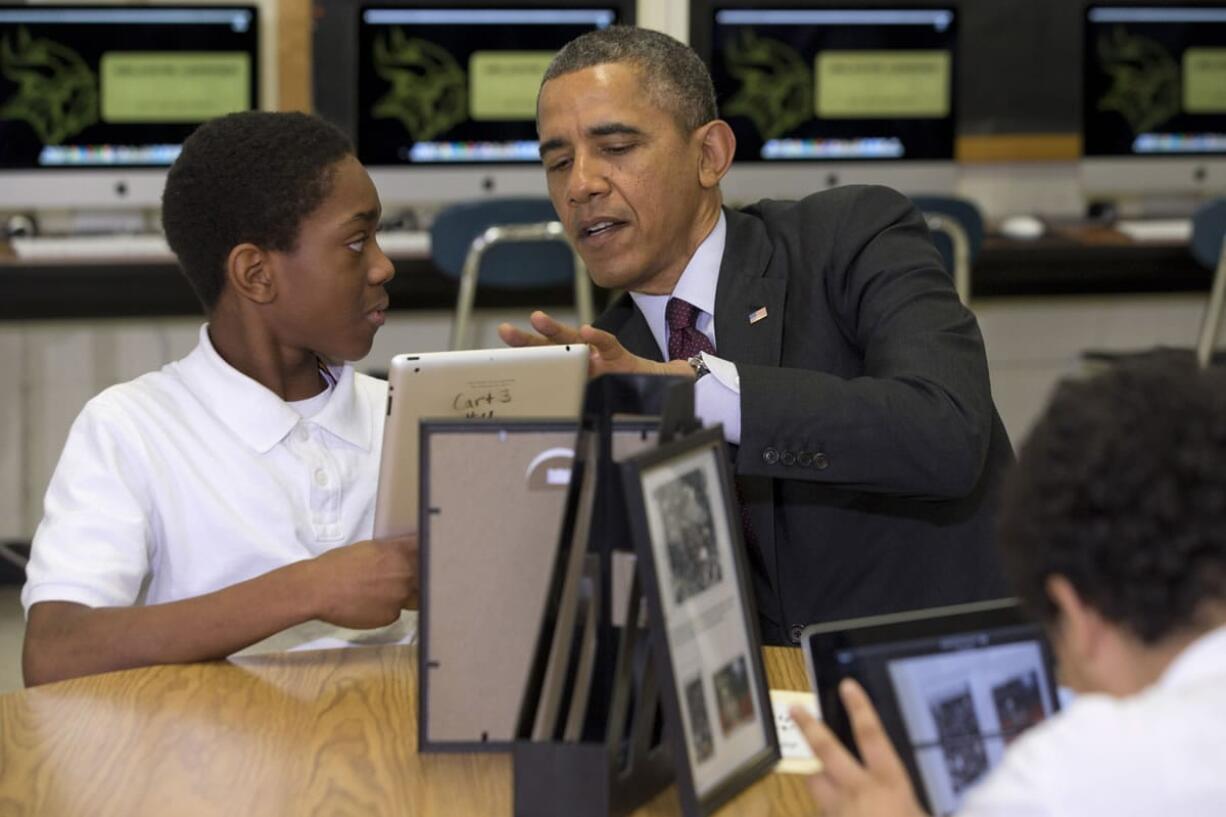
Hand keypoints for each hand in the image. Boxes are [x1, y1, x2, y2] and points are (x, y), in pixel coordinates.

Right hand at [306, 534, 418, 628]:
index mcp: (400, 552)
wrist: (319, 589)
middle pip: (425, 577)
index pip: (426, 552)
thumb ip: (392, 553)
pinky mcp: (391, 616)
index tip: (428, 558)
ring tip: (386, 594)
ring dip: (408, 596)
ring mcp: (401, 596)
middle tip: (405, 580)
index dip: (427, 556)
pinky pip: (396, 612)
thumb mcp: (370, 549)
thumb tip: (402, 557)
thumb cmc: (338, 565)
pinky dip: (387, 610)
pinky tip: (369, 605)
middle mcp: (406, 574)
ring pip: (415, 597)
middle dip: (419, 578)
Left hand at [497, 310, 691, 378]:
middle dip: (527, 340)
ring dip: (556, 329)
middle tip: (505, 331)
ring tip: (538, 318)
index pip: (545, 358)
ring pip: (575, 340)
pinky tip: (588, 331)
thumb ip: (571, 393)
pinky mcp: (621, 358)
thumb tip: (541, 409)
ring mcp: (601, 356)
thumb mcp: (591, 393)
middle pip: (552, 346)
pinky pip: (609, 346)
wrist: (657, 389)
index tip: (501, 349)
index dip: (522, 352)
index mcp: (574, 366)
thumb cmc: (621, 390)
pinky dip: (598, 339)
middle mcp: (584, 357)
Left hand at [791, 680, 928, 816]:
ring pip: (815, 779)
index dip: (859, 708)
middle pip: (827, 749)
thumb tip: (914, 800)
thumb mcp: (921, 814)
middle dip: (809, 726)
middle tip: (794, 707)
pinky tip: (840, 809)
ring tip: (815, 768)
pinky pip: (822, 807)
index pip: (871, 735)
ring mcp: (838, 809)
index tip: (847, 686)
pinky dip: (828, 804)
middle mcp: (858, 791)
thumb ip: (914, 802)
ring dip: (815, 773)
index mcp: (888, 784)